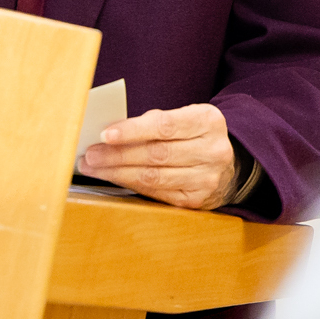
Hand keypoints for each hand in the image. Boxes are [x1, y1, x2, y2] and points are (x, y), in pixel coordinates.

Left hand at [80, 103, 237, 210]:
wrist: (229, 166)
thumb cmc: (193, 136)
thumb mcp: (183, 118)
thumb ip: (152, 122)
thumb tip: (109, 133)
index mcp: (208, 121)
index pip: (165, 126)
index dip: (133, 130)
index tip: (105, 134)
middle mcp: (212, 151)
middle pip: (157, 154)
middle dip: (118, 155)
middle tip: (90, 154)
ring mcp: (207, 178)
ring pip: (155, 177)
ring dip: (118, 173)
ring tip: (94, 167)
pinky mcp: (197, 200)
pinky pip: (157, 193)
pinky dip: (131, 185)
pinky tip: (113, 178)